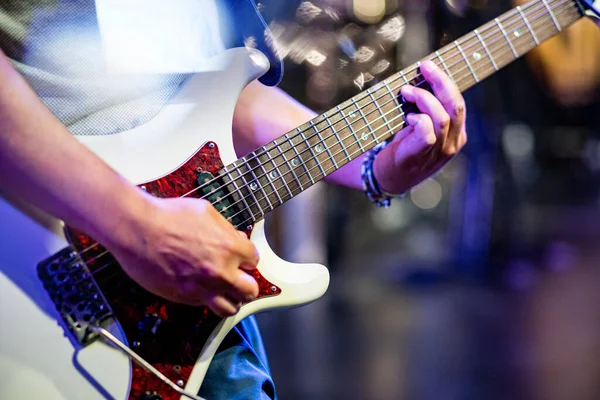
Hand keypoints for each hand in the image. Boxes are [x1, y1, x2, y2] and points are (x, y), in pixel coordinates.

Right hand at [106, 196, 259, 316]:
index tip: (239, 259)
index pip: (253, 261)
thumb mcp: (206, 212)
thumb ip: (226, 229)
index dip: (246, 259)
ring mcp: (203, 288)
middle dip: (245, 283)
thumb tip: (236, 239)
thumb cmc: (169, 216)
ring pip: (231, 307)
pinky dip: (208, 300)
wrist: (138, 230)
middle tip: (237, 278)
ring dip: (231, 299)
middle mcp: (221, 272)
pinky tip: (202, 289)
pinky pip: (206, 307)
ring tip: (224, 291)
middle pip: (250, 290)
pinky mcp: (185, 298)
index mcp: (230, 247)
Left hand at [373, 60, 466, 193]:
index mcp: (456, 133)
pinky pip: (428, 132)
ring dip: (423, 99)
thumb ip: (427, 109)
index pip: (458, 102)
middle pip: (455, 105)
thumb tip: (421, 77)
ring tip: (406, 92)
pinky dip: (418, 119)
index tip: (428, 66)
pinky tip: (408, 117)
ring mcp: (439, 152)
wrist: (389, 178)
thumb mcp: (421, 127)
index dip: (445, 81)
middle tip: (424, 67)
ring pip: (442, 117)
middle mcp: (452, 142)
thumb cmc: (404, 147)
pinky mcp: (422, 157)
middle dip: (440, 81)